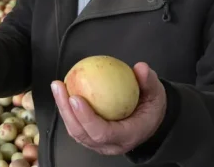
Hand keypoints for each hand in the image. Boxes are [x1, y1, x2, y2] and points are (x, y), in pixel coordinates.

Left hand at [51, 62, 166, 155]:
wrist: (150, 121)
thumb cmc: (151, 108)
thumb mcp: (156, 94)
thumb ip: (149, 82)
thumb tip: (140, 68)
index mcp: (127, 136)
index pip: (102, 133)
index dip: (87, 118)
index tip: (76, 97)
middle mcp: (110, 144)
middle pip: (82, 133)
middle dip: (67, 111)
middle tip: (60, 88)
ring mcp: (98, 143)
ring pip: (75, 130)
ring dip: (63, 109)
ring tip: (57, 86)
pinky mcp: (90, 136)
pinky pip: (75, 124)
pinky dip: (66, 108)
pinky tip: (62, 90)